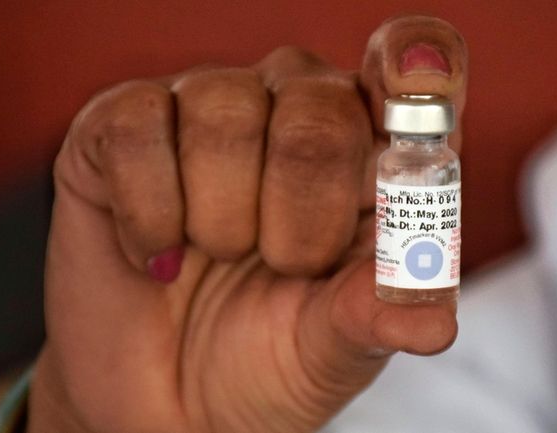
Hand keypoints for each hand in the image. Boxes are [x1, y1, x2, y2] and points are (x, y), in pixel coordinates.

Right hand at [28, 15, 467, 432]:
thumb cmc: (266, 360)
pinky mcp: (124, 125)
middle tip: (281, 266)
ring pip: (224, 112)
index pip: (412, 68)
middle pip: (317, 108)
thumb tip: (433, 317)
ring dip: (220, 218)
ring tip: (216, 256)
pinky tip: (157, 252)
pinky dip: (149, 212)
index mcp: (368, 153)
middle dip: (299, 214)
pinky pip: (138, 129)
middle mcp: (293, 111)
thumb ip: (377, 315)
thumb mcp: (334, 350)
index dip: (418, 78)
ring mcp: (207, 110)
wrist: (166, 400)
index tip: (397, 132)